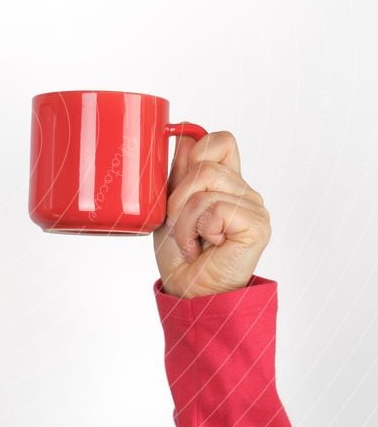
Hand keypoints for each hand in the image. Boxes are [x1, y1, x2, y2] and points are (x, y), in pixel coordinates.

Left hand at [153, 131, 270, 298]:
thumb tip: (183, 135)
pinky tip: (204, 246)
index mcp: (226, 183)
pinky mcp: (257, 224)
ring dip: (184, 216)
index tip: (178, 177)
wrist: (187, 291)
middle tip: (178, 223)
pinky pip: (215, 208)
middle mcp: (244, 192)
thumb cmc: (179, 254)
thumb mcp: (169, 205)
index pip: (222, 141)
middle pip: (206, 161)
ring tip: (191, 238)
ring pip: (205, 183)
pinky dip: (197, 228)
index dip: (197, 150)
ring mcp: (253, 207)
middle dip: (178, 194)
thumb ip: (178, 172)